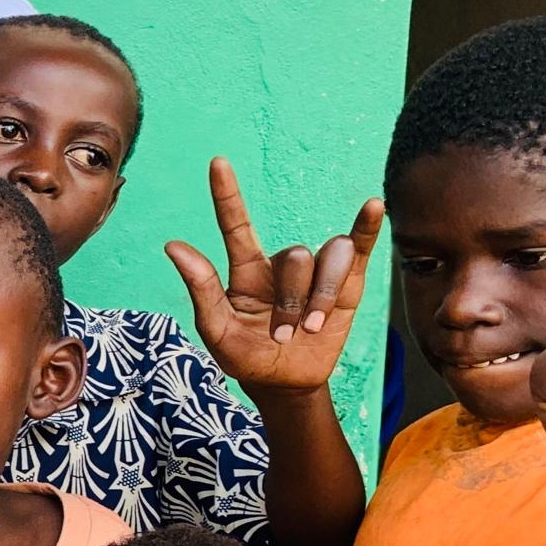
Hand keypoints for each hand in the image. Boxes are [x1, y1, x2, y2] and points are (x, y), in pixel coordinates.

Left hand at [166, 159, 381, 396]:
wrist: (285, 383)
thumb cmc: (245, 357)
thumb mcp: (215, 329)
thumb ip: (200, 288)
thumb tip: (173, 245)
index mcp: (246, 270)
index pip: (236, 224)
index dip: (227, 194)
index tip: (217, 162)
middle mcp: (282, 265)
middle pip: (296, 256)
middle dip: (292, 300)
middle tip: (282, 335)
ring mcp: (316, 272)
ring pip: (329, 256)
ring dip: (320, 296)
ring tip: (309, 328)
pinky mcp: (346, 284)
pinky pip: (359, 247)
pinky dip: (367, 227)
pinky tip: (372, 207)